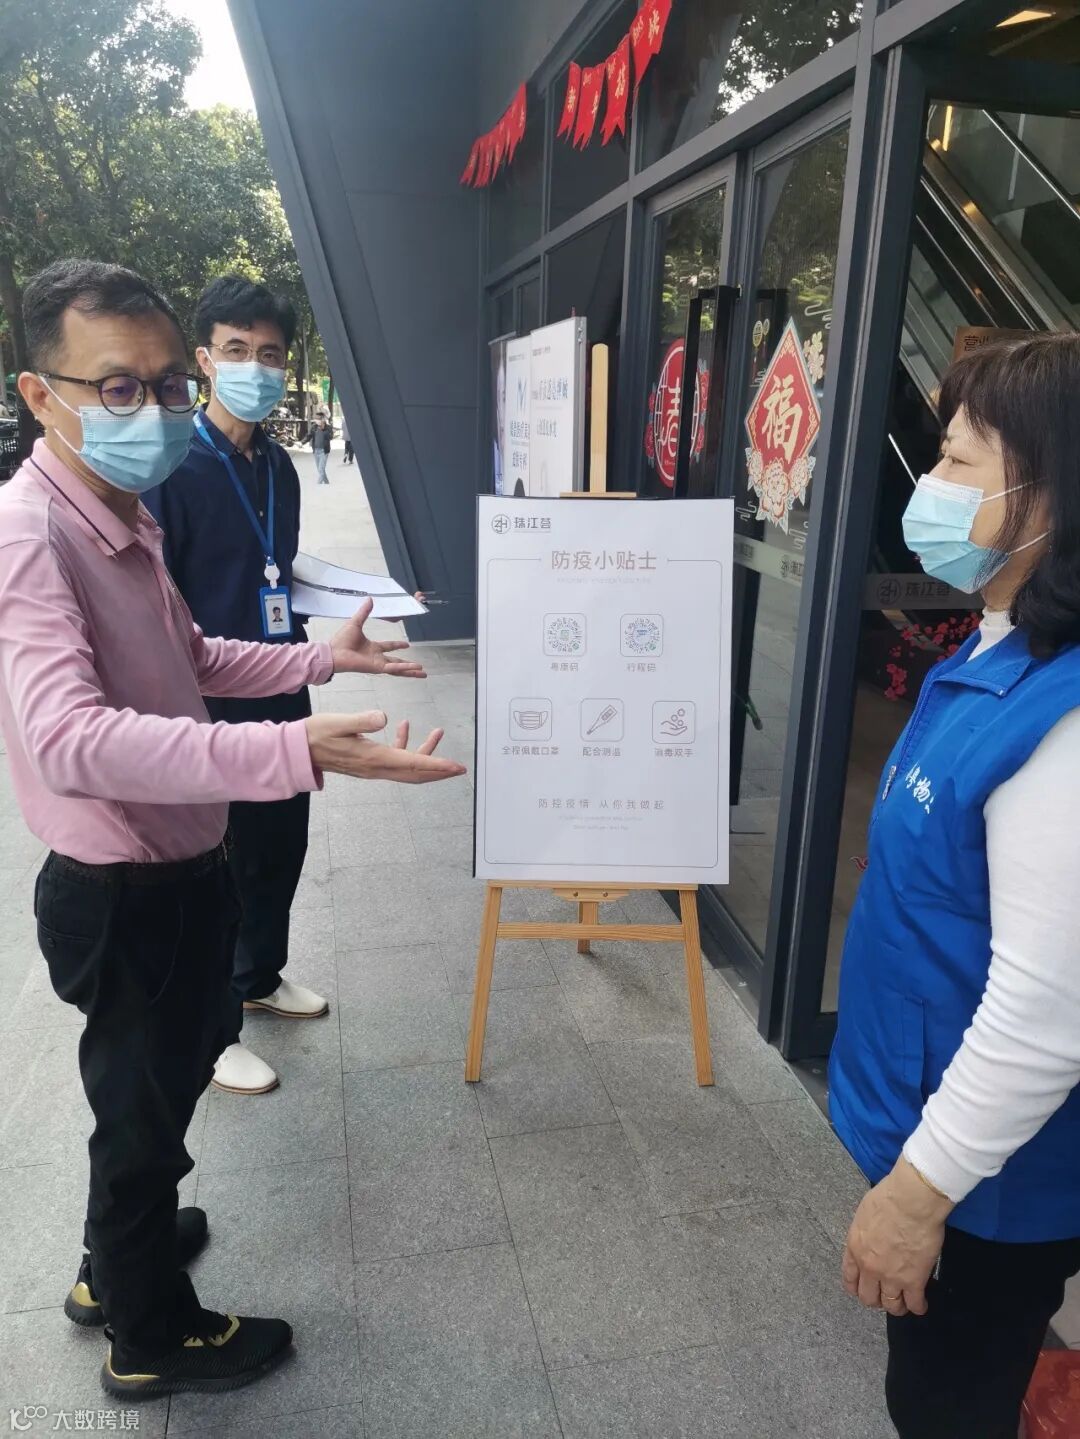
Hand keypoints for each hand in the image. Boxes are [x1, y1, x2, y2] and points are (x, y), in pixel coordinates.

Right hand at [305, 711, 466, 784]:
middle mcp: (377, 768)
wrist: (299, 750)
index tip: (457, 767)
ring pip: (407, 767)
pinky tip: (404, 726)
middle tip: (460, 767)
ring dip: (425, 753)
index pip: (414, 764)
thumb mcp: (339, 723)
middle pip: (416, 773)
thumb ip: (362, 720)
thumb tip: (385, 718)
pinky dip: (405, 746)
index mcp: (375, 758)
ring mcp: (373, 768)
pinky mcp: (368, 763)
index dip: (438, 766)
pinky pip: (394, 759)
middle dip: (440, 770)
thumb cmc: (317, 734)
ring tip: (437, 732)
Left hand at [330, 597, 424, 677]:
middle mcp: (377, 657)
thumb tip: (369, 599)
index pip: (389, 647)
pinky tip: (415, 668)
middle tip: (420, 667)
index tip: (407, 645)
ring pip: (398, 668)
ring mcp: (378, 663)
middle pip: (397, 661)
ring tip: (423, 672)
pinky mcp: (377, 668)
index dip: (398, 645)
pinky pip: (394, 668)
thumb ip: (364, 612)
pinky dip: (404, 668)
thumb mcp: (356, 623)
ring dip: (411, 670)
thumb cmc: (341, 640)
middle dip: (409, 665)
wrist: (334, 652)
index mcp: (372, 647)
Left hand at [841, 1158, 952, 1317]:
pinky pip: (914, 1304)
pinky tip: (921, 1304)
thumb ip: (864, 1234)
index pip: (849, 1279)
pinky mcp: (914, 1281)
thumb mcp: (864, 1215)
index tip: (863, 1289)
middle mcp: (869, 1267)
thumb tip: (871, 1240)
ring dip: (897, 1307)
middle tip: (884, 1296)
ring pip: (891, 1306)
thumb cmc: (888, 1198)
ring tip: (903, 1303)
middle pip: (868, 1297)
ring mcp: (891, 1277)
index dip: (857, 1288)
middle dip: (876, 1299)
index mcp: (854, 1248)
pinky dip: (918, 1307)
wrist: (911, 1201)